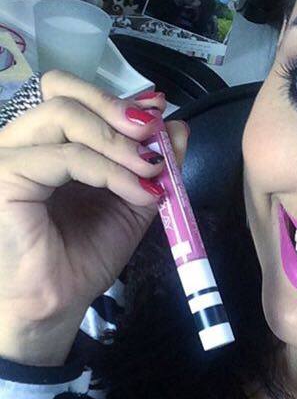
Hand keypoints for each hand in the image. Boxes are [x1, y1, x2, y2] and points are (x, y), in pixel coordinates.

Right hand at [0, 70, 188, 326]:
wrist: (55, 304)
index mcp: (47, 144)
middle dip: (117, 108)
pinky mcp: (5, 177)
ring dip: (119, 142)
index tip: (159, 115)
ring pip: (65, 117)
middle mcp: (21, 142)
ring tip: (152, 169)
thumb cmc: (84, 256)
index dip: (118, 99)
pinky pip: (66, 157)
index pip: (73, 97)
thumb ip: (152, 164)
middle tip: (154, 133)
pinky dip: (110, 171)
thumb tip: (178, 125)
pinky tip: (139, 191)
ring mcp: (8, 156)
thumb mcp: (131, 202)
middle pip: (63, 94)